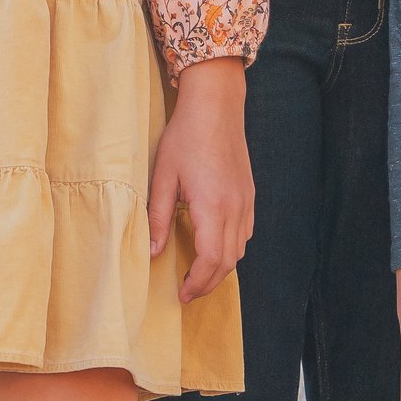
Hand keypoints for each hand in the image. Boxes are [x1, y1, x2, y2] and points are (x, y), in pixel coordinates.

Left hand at [148, 59, 254, 302]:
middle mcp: (235, 209)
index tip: (180, 294)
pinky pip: (246, 233)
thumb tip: (151, 252)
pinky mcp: (249, 194)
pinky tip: (215, 248)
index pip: (210, 260)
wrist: (216, 106)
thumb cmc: (185, 137)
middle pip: (228, 262)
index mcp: (213, 207)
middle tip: (188, 293)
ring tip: (198, 275)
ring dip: (221, 269)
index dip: (196, 283)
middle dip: (208, 283)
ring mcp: (246, 201)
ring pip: (240, 250)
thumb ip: (157, 217)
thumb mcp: (162, 177)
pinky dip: (232, 250)